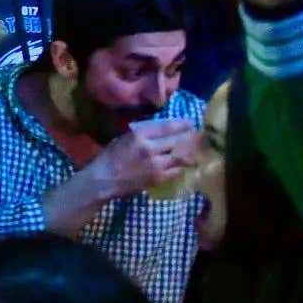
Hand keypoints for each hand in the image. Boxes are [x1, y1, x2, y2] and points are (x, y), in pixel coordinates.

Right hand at [86, 116, 200, 200]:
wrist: (103, 180)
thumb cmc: (109, 157)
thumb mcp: (123, 138)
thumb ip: (142, 134)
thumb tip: (161, 131)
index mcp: (139, 135)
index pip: (167, 127)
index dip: (182, 124)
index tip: (191, 122)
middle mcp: (150, 148)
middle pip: (178, 141)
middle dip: (191, 138)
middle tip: (199, 136)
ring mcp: (156, 164)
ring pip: (181, 156)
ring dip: (190, 153)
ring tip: (196, 151)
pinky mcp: (159, 178)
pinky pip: (177, 171)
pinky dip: (181, 167)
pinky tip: (183, 165)